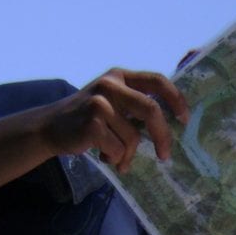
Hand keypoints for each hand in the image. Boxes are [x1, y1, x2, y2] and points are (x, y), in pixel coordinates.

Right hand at [42, 69, 188, 172]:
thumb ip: (134, 105)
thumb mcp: (111, 101)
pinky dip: (114, 159)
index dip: (175, 99)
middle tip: (164, 155)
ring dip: (127, 155)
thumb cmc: (87, 119)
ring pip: (133, 137)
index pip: (157, 80)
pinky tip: (104, 157)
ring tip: (117, 159)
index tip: (184, 119)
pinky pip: (117, 149)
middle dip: (162, 136)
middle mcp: (111, 84)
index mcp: (120, 76)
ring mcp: (100, 102)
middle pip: (151, 110)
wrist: (51, 128)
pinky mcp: (91, 123)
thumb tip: (170, 123)